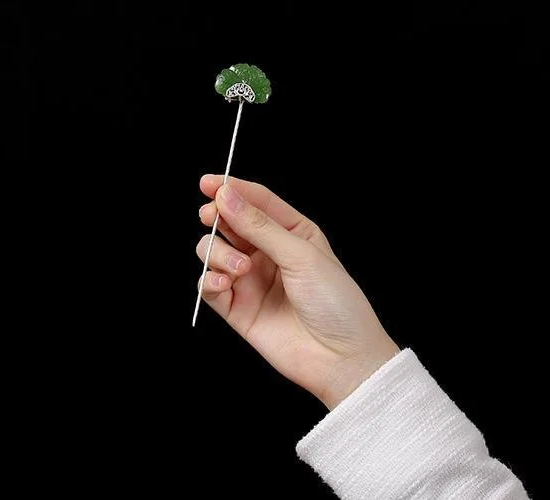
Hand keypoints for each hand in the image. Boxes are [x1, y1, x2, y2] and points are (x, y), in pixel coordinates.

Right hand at [197, 175, 399, 409]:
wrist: (341, 358)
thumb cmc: (336, 303)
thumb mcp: (302, 255)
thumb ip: (260, 226)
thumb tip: (226, 197)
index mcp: (293, 233)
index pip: (257, 201)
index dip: (231, 189)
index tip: (208, 183)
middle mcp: (270, 254)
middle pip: (230, 224)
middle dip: (218, 218)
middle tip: (212, 217)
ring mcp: (252, 281)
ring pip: (215, 252)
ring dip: (218, 254)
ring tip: (240, 269)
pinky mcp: (238, 309)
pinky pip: (209, 286)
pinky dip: (209, 280)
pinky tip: (224, 284)